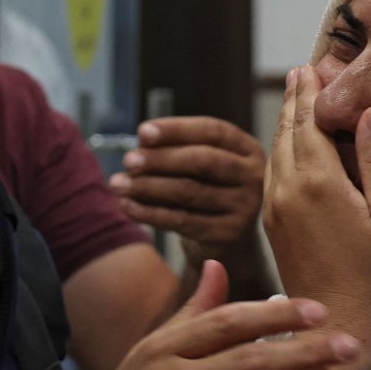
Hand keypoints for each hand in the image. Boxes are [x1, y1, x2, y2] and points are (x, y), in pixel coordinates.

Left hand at [110, 116, 264, 263]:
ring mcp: (245, 206)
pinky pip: (183, 220)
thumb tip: (142, 140)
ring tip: (117, 184)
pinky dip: (150, 213)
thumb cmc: (205, 189)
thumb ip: (172, 148)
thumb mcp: (195, 165)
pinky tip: (128, 206)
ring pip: (189, 191)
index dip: (175, 129)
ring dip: (148, 186)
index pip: (211, 130)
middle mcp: (253, 175)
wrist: (225, 240)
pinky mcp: (229, 234)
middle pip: (203, 160)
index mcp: (246, 148)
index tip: (142, 132)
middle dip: (160, 159)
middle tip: (128, 161)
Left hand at [262, 66, 370, 369]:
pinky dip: (280, 151)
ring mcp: (274, 209)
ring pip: (274, 153)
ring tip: (295, 102)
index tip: (311, 66)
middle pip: (287, 132)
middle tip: (300, 73)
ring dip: (285, 124)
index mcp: (316, 181)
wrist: (338, 326)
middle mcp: (286, 190)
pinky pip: (271, 175)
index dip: (312, 93)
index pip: (309, 122)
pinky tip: (289, 149)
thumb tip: (370, 112)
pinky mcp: (272, 227)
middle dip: (295, 101)